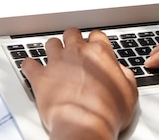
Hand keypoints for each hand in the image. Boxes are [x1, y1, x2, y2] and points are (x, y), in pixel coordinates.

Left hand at [21, 28, 137, 139]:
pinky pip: (29, 64)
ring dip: (53, 49)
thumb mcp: (129, 92)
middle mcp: (77, 52)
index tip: (94, 47)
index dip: (95, 41)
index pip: (96, 35)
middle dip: (73, 40)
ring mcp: (57, 63)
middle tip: (74, 50)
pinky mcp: (40, 77)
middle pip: (72, 33)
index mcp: (99, 53)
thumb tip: (121, 71)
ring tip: (55, 58)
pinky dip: (29, 66)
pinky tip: (31, 68)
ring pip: (51, 43)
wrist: (85, 126)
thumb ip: (124, 75)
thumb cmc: (107, 113)